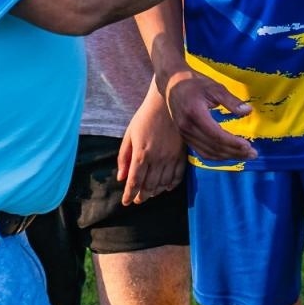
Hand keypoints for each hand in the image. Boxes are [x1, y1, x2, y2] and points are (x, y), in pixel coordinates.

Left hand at [117, 83, 186, 204]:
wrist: (168, 102)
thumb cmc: (145, 117)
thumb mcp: (129, 134)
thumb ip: (124, 157)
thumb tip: (121, 178)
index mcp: (141, 154)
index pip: (134, 182)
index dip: (129, 195)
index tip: (126, 202)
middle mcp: (157, 159)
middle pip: (149, 186)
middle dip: (141, 196)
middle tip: (137, 200)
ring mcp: (171, 157)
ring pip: (163, 184)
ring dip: (155, 192)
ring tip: (149, 194)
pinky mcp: (182, 154)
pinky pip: (178, 176)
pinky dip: (171, 185)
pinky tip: (166, 187)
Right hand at [163, 66, 255, 162]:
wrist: (172, 84)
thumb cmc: (195, 83)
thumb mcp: (215, 87)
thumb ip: (231, 101)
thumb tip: (248, 111)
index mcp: (195, 114)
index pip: (216, 135)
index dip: (233, 143)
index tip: (249, 146)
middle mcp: (187, 127)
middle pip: (213, 147)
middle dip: (234, 152)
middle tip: (253, 154)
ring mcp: (184, 134)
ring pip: (208, 152)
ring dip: (227, 157)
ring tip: (244, 155)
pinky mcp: (184, 137)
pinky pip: (201, 151)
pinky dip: (217, 156)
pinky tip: (229, 154)